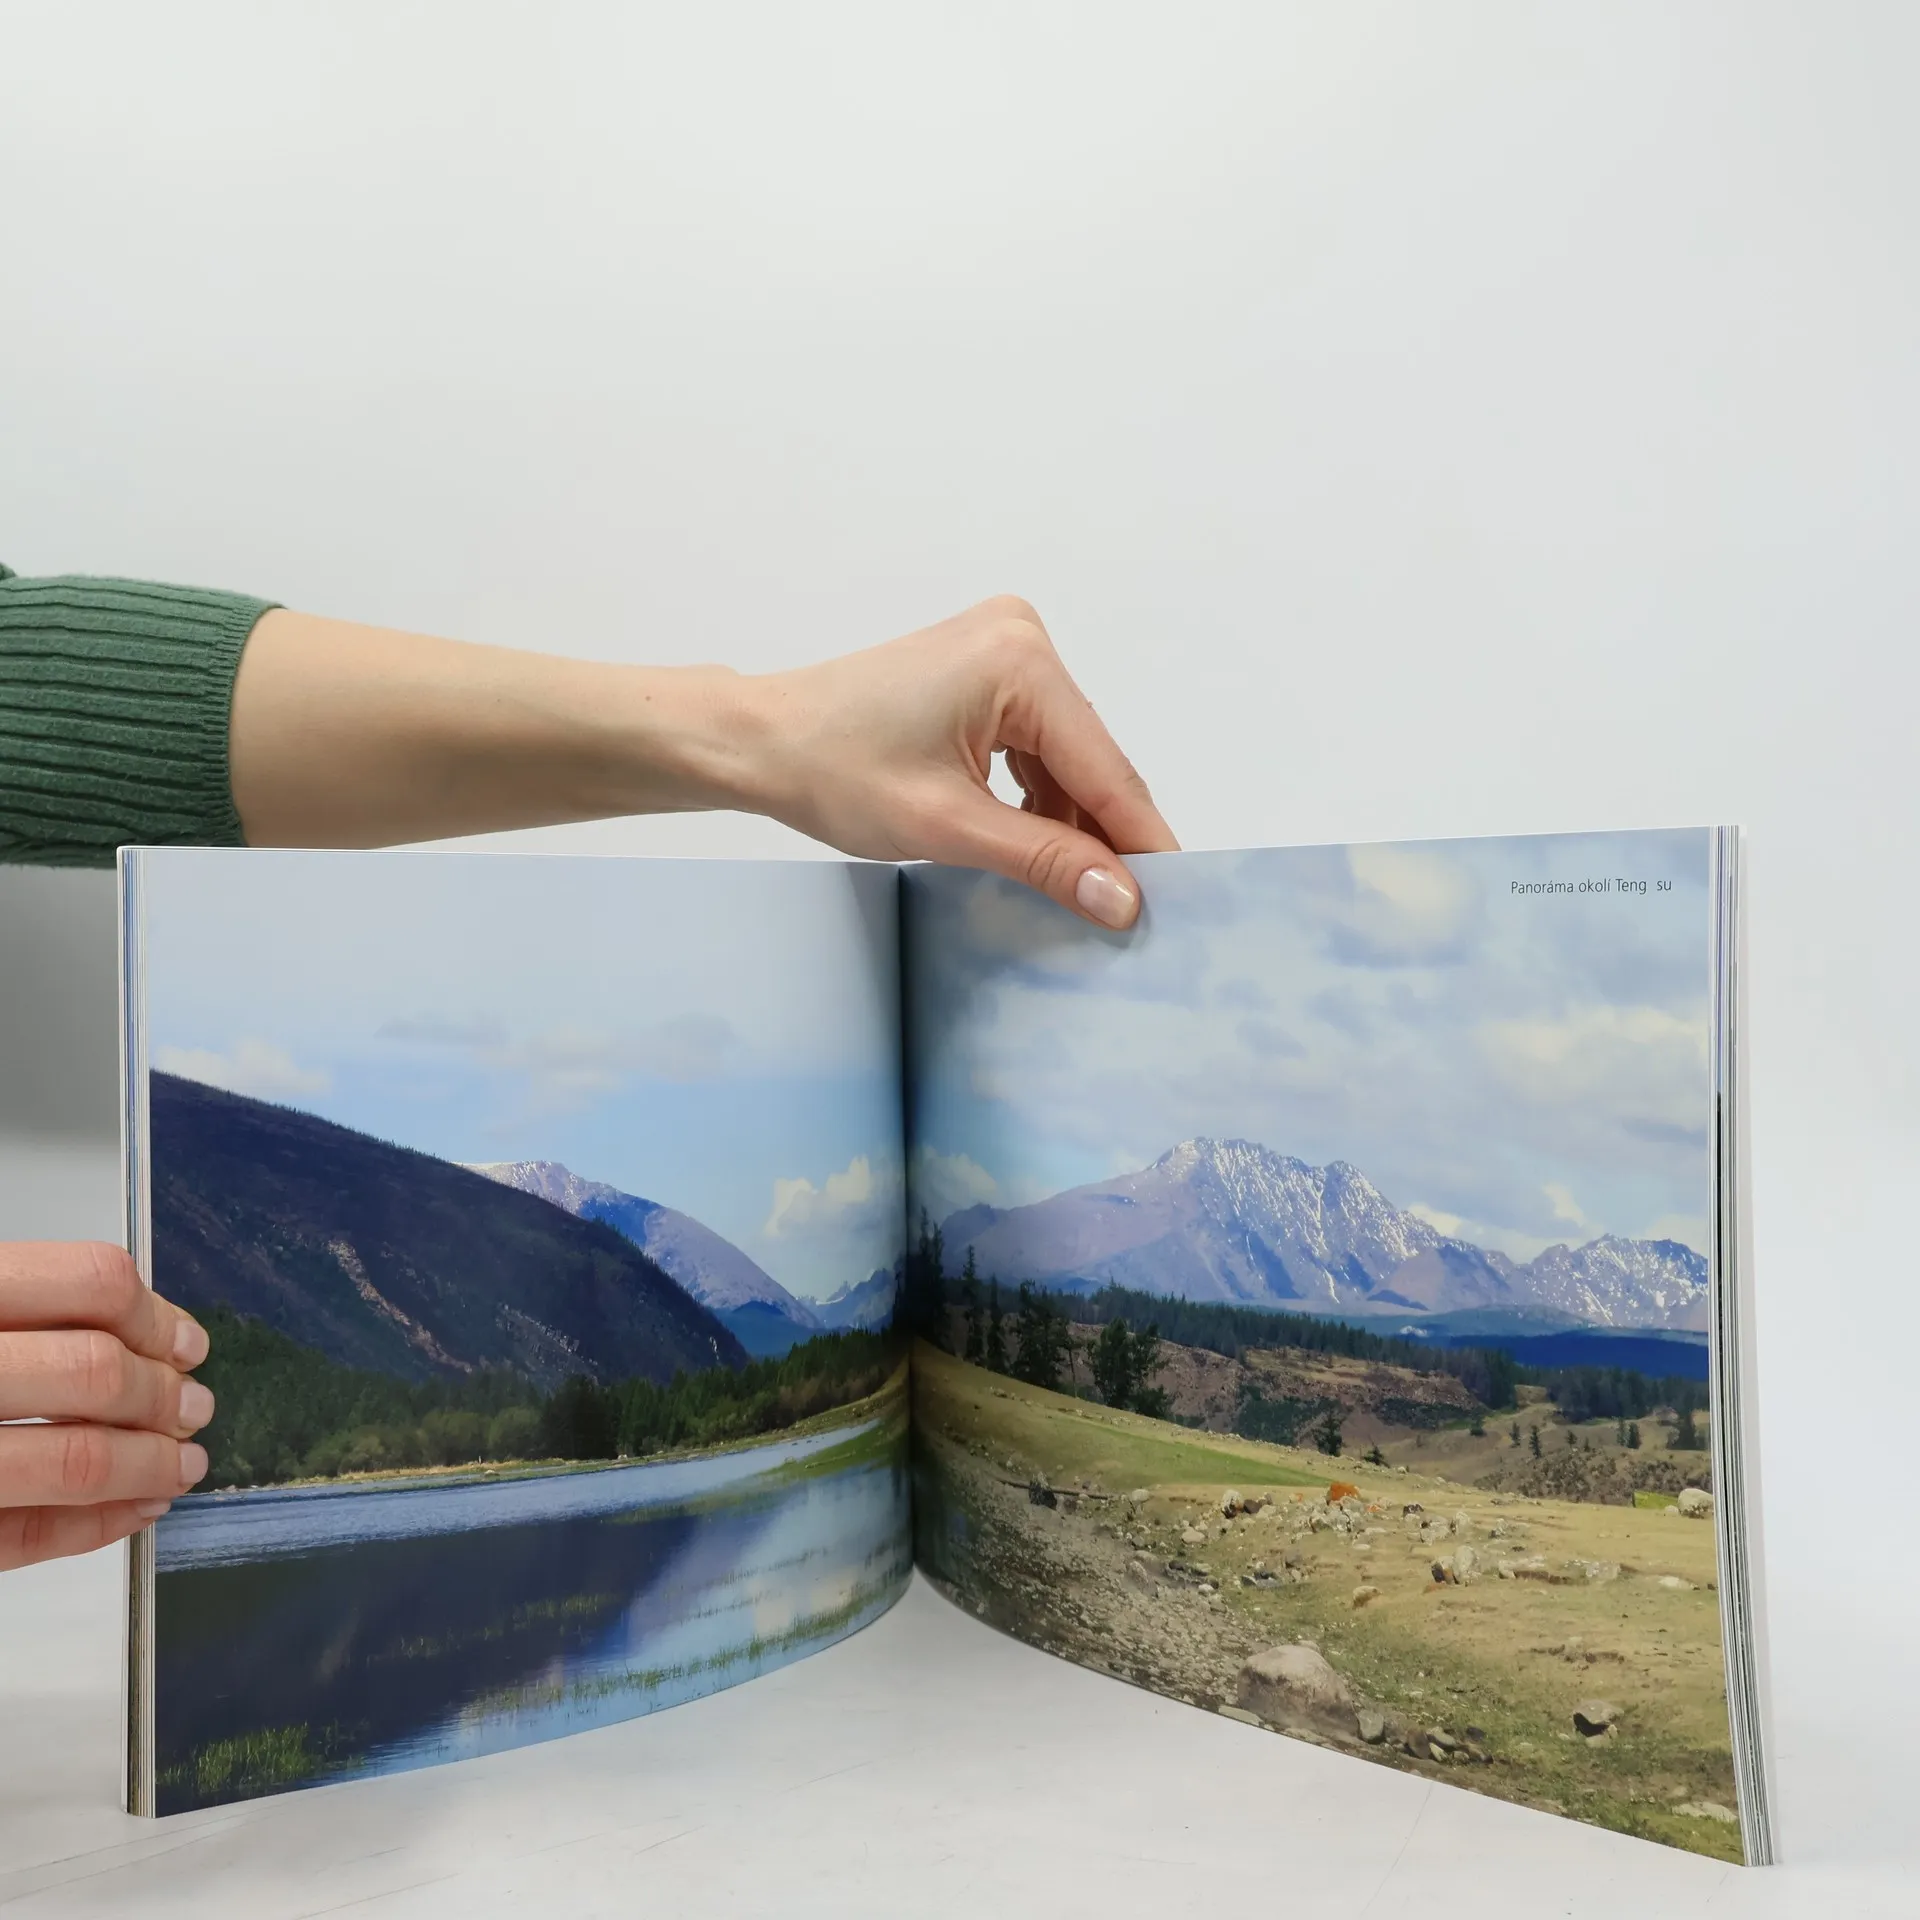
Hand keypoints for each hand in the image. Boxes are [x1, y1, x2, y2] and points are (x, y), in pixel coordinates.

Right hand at [1, 1243, 212, 1570]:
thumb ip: (33, 1311)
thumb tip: (146, 1331)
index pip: (92, 1285)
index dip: (157, 1319)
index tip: (188, 1344)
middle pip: (96, 1371)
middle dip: (164, 1396)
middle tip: (195, 1408)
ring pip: (74, 1459)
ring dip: (150, 1465)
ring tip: (183, 1465)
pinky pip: (26, 1535)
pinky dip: (95, 1525)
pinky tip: (135, 1510)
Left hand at [738, 597, 1179, 926]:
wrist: (759, 742)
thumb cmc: (832, 771)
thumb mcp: (948, 828)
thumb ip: (1046, 861)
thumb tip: (1123, 900)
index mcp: (1019, 661)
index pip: (1105, 769)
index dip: (1142, 842)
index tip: (1180, 900)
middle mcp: (1022, 640)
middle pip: (1091, 761)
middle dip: (1105, 835)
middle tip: (1132, 911)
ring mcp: (1004, 651)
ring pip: (1066, 759)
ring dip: (1069, 822)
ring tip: (1078, 891)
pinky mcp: (986, 672)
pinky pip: (1036, 746)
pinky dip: (1038, 799)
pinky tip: (1036, 848)